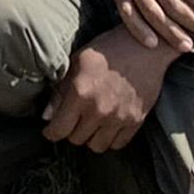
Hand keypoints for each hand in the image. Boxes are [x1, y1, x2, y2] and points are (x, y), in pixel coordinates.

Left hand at [43, 26, 171, 150]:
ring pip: (97, 146)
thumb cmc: (108, 49)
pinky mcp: (136, 121)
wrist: (146, 47)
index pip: (59, 129)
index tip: (50, 130)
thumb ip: (60, 90)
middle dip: (70, 131)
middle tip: (72, 120)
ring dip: (90, 137)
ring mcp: (120, 118)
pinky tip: (106, 125)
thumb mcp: (76, 61)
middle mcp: (100, 110)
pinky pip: (118, 144)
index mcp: (81, 93)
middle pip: (76, 139)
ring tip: (89, 124)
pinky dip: (110, 139)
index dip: (51, 132)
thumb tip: (47, 115)